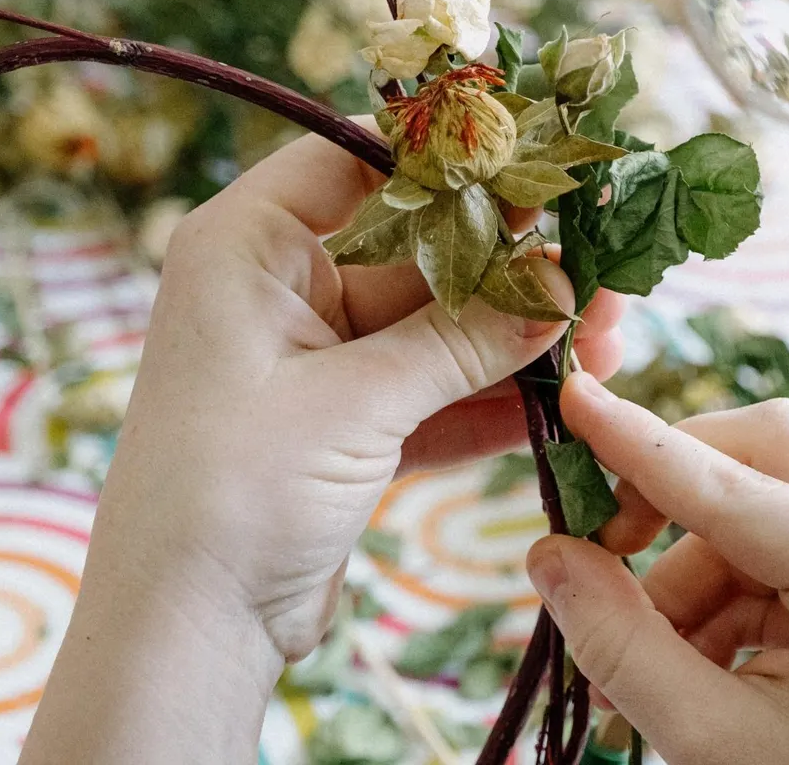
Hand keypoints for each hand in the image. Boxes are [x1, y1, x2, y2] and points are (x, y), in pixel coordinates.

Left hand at [21, 133, 623, 763]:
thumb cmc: (229, 493)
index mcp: (249, 245)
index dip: (448, 157)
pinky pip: (432, 389)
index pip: (357, 159)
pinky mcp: (344, 423)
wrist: (182, 632)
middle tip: (597, 266)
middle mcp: (280, 287)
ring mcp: (315, 358)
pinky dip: (492, 396)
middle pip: (416, 248)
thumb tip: (562, 288)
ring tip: (606, 337)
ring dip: (516, 335)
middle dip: (510, 263)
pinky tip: (568, 398)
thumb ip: (461, 343)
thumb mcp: (352, 404)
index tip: (537, 160)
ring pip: (435, 326)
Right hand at [527, 376, 788, 764]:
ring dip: (694, 563)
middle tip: (603, 547)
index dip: (637, 442)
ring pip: (774, 495)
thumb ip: (622, 642)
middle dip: (674, 490)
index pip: (730, 483)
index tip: (571, 395)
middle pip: (769, 447)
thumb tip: (547, 554)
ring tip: (638, 660)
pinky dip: (731, 588)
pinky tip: (692, 662)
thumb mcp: (712, 742)